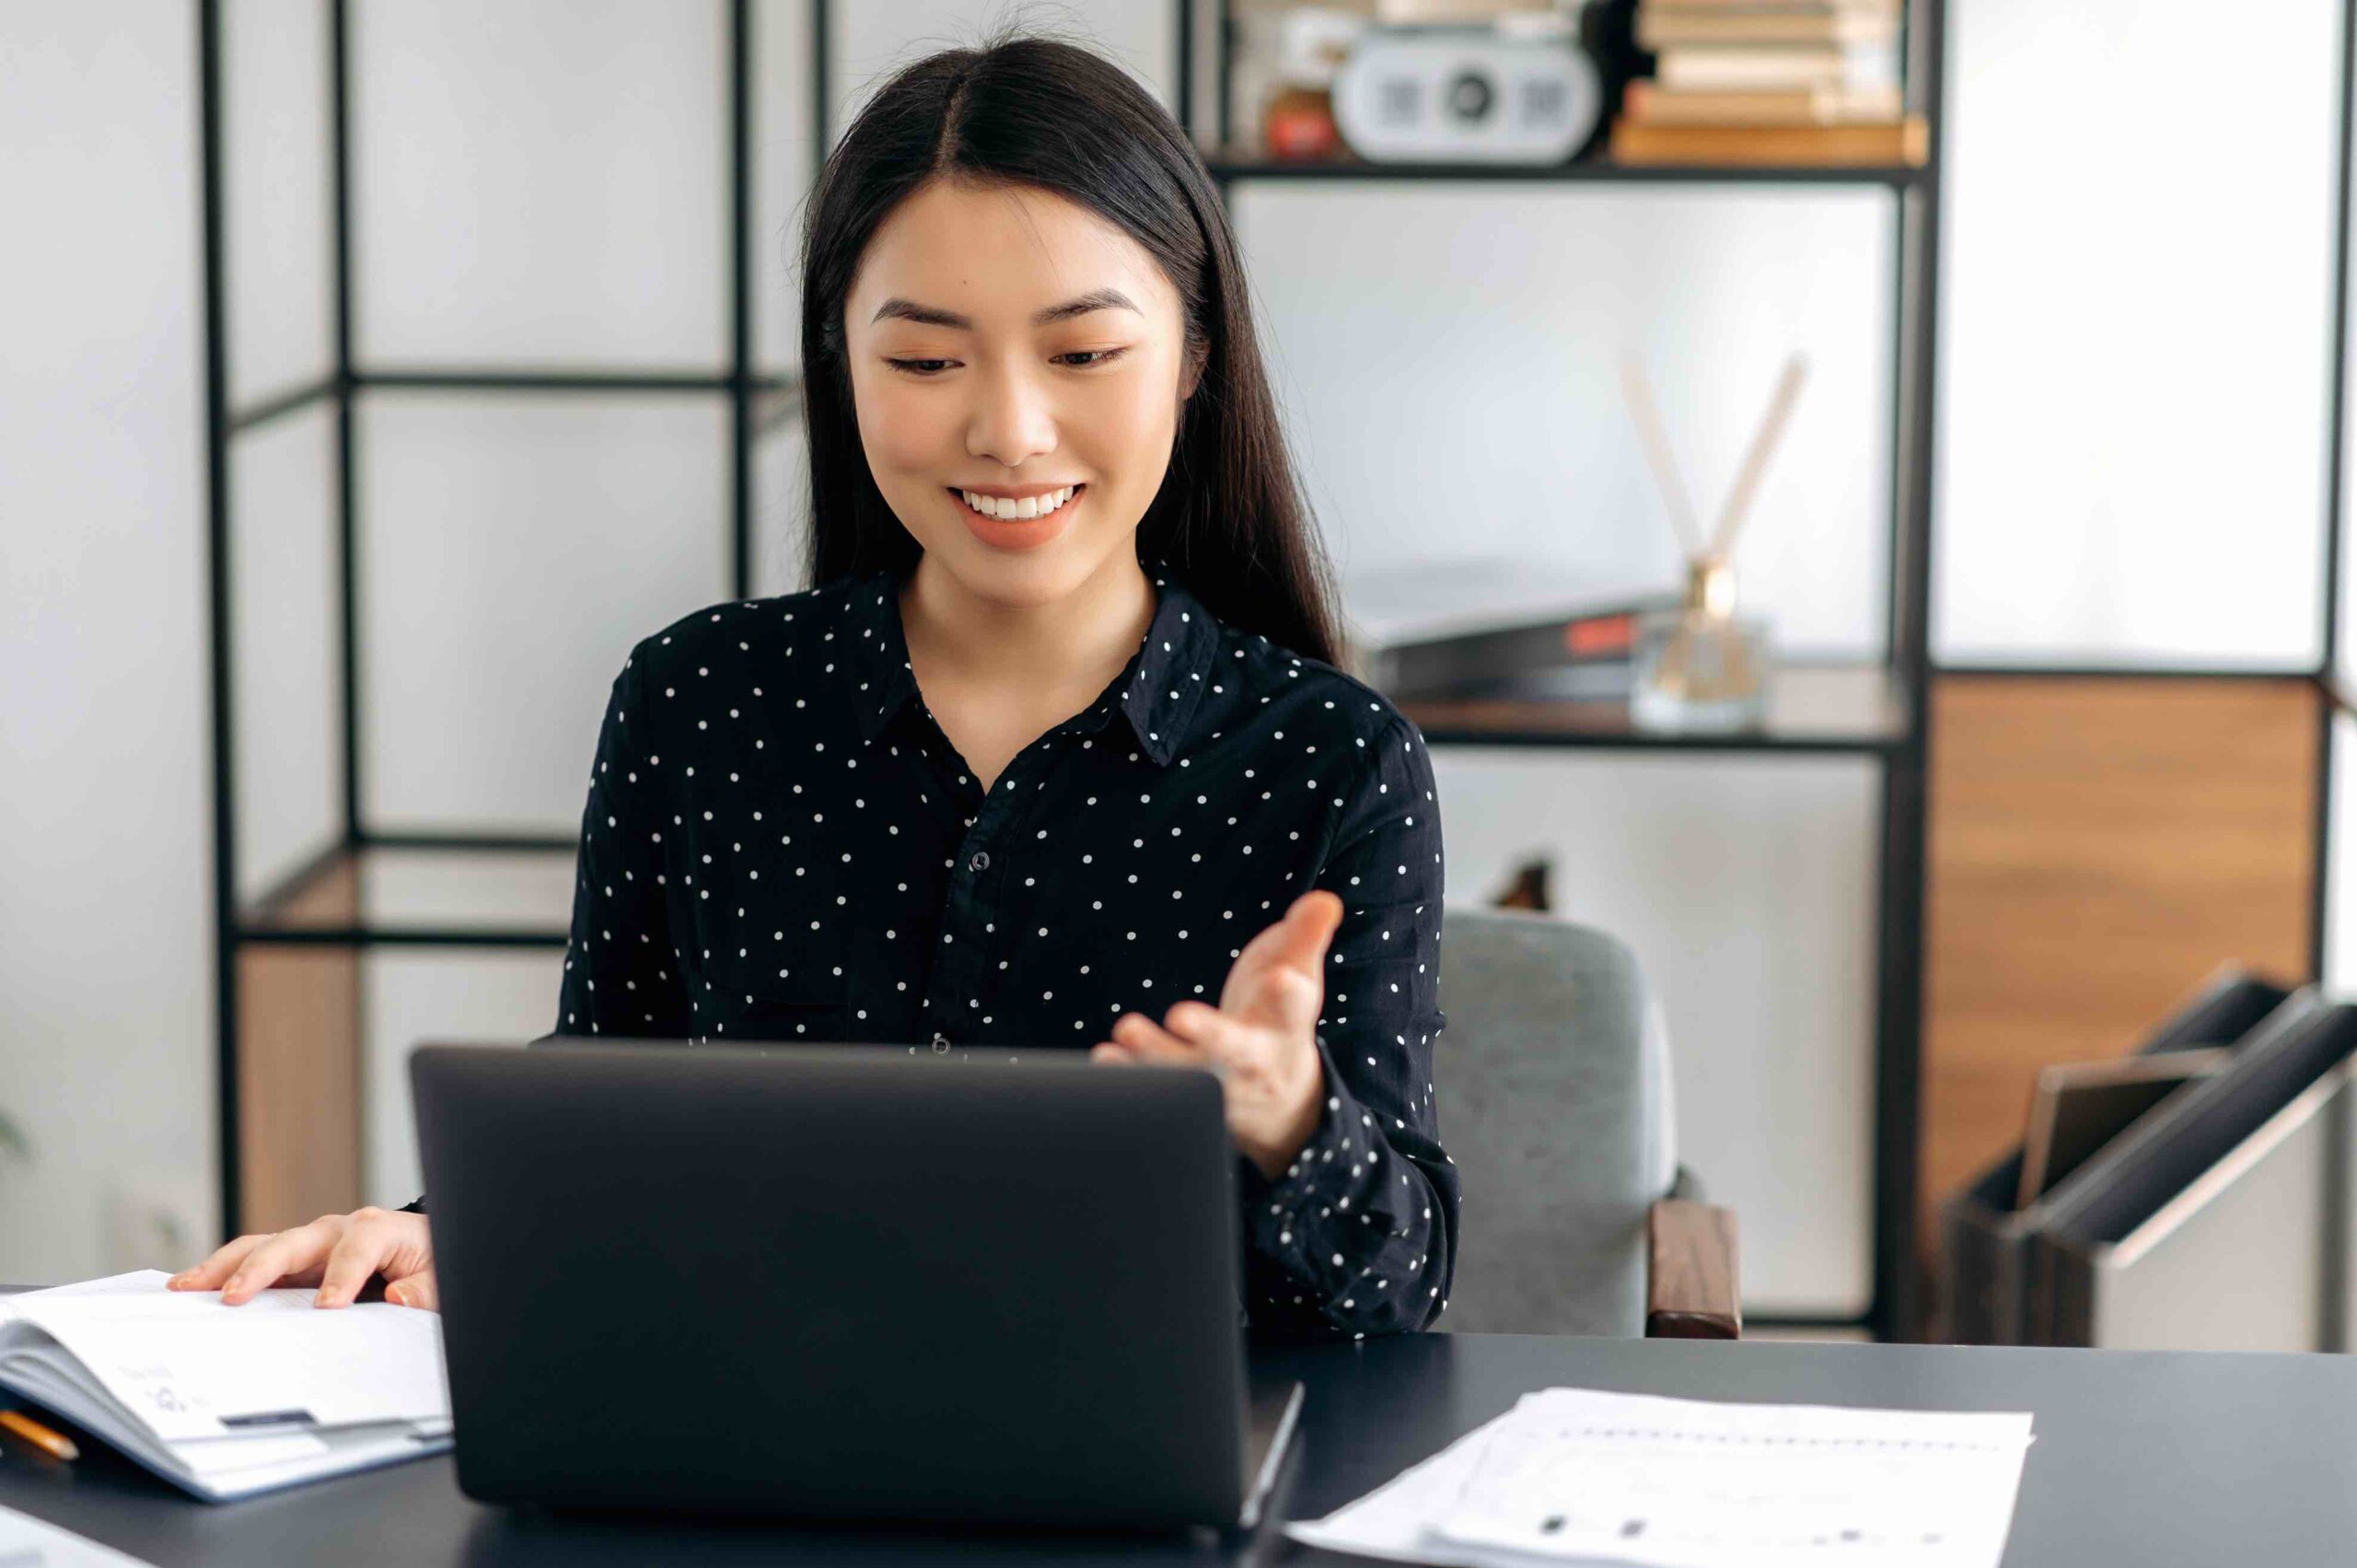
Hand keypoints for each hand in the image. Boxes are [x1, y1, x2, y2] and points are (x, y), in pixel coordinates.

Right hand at [166, 1208, 437, 1310]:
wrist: (424, 1248)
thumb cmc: (430, 1261)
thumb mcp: (440, 1277)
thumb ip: (423, 1290)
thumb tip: (397, 1298)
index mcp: (378, 1230)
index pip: (358, 1249)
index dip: (343, 1276)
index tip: (328, 1306)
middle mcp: (338, 1229)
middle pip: (293, 1242)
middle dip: (262, 1268)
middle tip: (233, 1298)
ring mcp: (312, 1242)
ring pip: (262, 1246)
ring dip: (224, 1266)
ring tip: (186, 1287)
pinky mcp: (295, 1259)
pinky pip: (256, 1260)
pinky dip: (224, 1272)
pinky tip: (193, 1287)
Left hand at [1091, 889, 1337, 1178]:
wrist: (1276, 1096)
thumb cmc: (1279, 1016)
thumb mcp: (1300, 975)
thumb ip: (1307, 937)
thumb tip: (1326, 900)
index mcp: (1285, 1024)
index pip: (1292, 1007)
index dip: (1287, 993)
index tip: (1281, 979)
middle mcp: (1252, 1059)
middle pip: (1233, 1049)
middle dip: (1210, 1033)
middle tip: (1180, 1014)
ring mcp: (1217, 1083)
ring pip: (1187, 1075)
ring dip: (1154, 1055)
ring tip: (1126, 1028)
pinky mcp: (1186, 1099)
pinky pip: (1157, 1094)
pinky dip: (1129, 1078)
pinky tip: (1106, 1059)